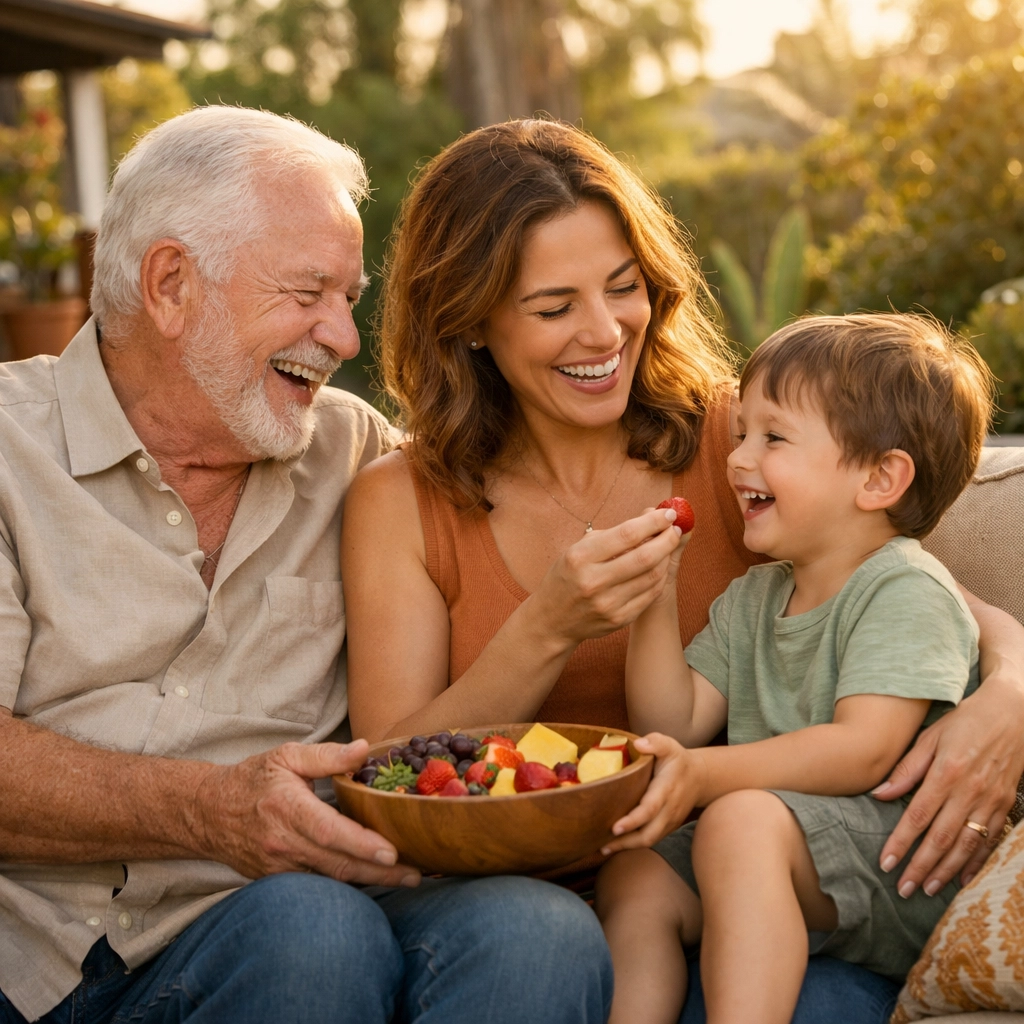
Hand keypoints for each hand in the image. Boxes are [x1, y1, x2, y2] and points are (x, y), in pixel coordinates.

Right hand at [194, 739, 420, 886]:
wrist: (208, 813)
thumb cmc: (252, 779)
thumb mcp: (286, 756)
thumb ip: (326, 755)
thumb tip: (364, 749)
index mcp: (287, 808)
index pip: (328, 831)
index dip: (360, 844)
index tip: (391, 852)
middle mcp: (283, 843)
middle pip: (337, 864)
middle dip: (379, 873)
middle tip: (415, 874)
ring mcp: (279, 867)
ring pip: (330, 880)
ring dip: (369, 882)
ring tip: (405, 878)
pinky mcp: (277, 880)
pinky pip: (318, 883)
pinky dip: (347, 884)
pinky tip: (373, 879)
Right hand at [530, 508, 682, 645]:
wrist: (552, 620)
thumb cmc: (567, 577)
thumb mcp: (577, 550)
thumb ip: (612, 535)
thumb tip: (650, 515)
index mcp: (580, 557)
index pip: (626, 534)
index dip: (653, 522)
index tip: (668, 512)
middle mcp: (593, 581)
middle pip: (645, 556)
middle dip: (667, 539)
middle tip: (675, 528)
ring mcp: (607, 603)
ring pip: (652, 576)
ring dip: (666, 557)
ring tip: (668, 545)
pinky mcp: (619, 619)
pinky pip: (650, 595)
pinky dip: (660, 577)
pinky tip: (660, 566)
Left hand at [600, 733, 704, 853]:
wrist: (700, 777)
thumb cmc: (678, 760)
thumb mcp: (669, 746)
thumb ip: (655, 742)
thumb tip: (638, 744)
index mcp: (666, 789)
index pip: (649, 809)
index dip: (633, 820)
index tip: (615, 827)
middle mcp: (669, 810)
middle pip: (649, 834)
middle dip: (626, 842)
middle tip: (602, 845)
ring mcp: (669, 821)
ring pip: (649, 840)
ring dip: (626, 847)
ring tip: (603, 849)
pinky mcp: (667, 827)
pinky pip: (650, 839)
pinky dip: (632, 845)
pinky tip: (614, 845)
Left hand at [873, 679, 1023, 895]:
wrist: (1013, 713)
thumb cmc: (965, 721)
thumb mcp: (930, 737)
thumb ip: (906, 769)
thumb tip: (880, 795)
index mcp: (946, 773)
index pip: (918, 817)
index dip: (901, 843)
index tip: (885, 863)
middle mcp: (970, 792)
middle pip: (941, 838)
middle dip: (921, 867)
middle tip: (903, 889)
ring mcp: (991, 801)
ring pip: (967, 846)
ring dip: (946, 871)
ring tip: (928, 889)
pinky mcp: (1006, 805)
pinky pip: (991, 841)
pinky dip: (978, 863)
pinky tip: (964, 879)